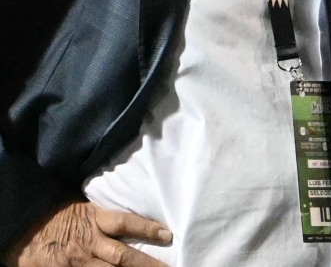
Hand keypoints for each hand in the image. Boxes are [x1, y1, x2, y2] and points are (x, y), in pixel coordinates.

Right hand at [3, 200, 172, 266]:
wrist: (24, 228)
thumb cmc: (56, 214)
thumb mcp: (82, 207)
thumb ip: (104, 213)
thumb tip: (130, 215)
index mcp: (94, 219)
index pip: (125, 223)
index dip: (147, 229)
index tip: (168, 235)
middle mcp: (90, 243)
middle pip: (124, 257)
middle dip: (148, 264)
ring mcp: (80, 262)